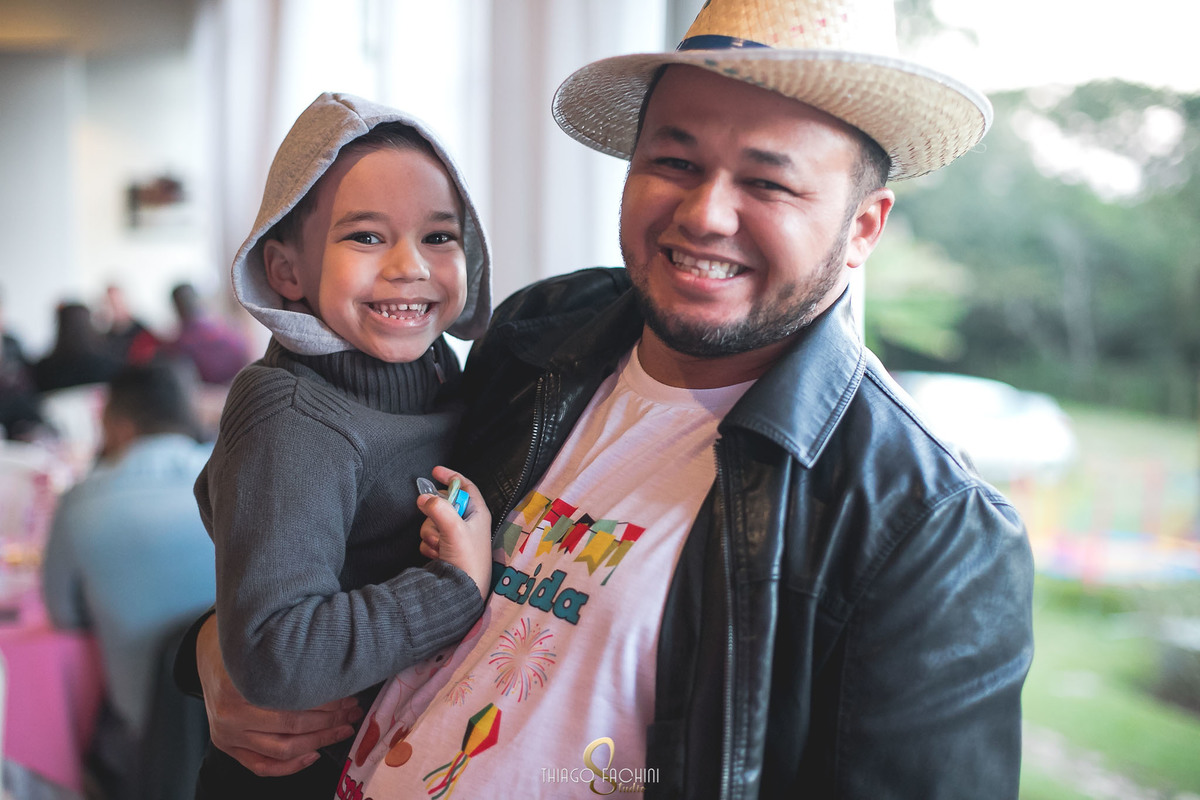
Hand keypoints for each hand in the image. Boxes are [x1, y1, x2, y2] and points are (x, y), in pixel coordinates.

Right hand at [196, 615, 362, 775]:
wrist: (208, 654)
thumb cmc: (243, 646)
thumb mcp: (262, 644)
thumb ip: (291, 659)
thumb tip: (336, 666)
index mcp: (239, 685)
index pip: (293, 701)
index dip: (327, 702)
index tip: (349, 695)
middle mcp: (231, 714)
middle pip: (291, 726)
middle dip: (330, 720)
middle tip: (353, 711)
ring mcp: (227, 735)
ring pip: (281, 749)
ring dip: (319, 741)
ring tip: (343, 729)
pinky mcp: (227, 747)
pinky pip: (262, 767)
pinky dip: (291, 766)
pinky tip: (315, 753)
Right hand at [418, 466, 492, 599]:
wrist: (462, 592)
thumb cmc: (467, 559)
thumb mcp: (454, 529)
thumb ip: (438, 508)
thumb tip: (423, 498)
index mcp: (477, 513)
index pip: (465, 486)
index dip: (451, 476)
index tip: (435, 471)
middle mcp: (468, 523)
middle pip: (443, 505)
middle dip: (435, 515)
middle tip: (437, 528)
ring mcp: (456, 537)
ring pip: (433, 522)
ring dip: (432, 534)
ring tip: (441, 547)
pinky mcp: (446, 549)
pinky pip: (430, 538)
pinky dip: (430, 546)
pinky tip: (438, 555)